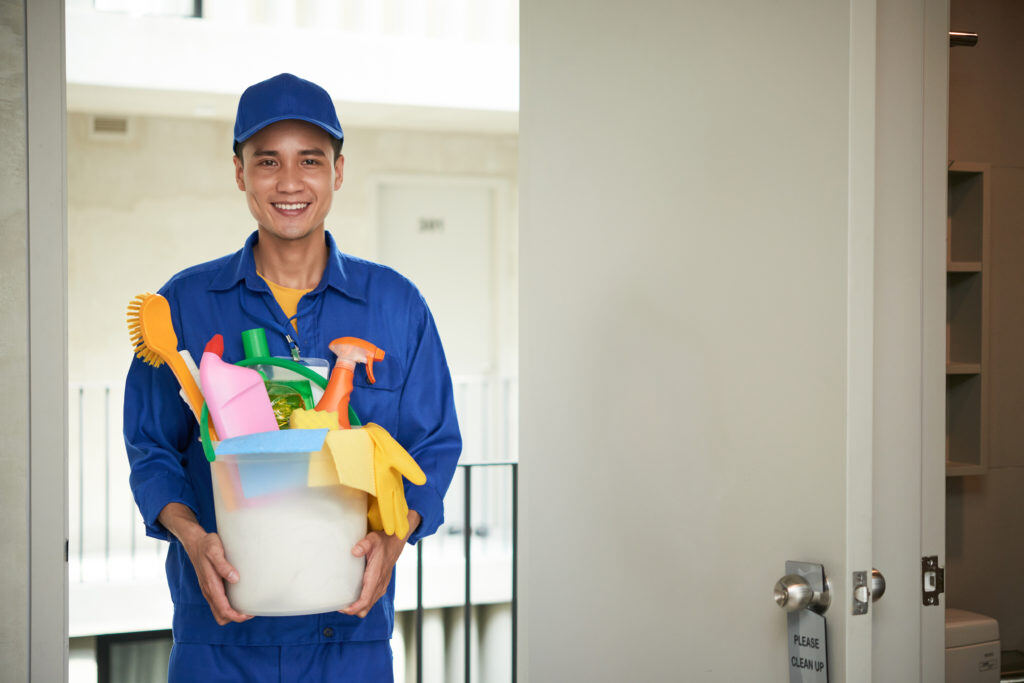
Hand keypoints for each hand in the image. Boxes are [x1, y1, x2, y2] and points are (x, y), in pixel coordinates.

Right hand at [158, 502, 251, 625]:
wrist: (195, 542)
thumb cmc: (207, 545)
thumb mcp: (215, 551)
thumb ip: (223, 565)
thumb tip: (235, 578)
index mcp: (211, 585)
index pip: (223, 610)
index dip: (236, 616)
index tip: (249, 614)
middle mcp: (209, 591)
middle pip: (221, 616)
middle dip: (235, 618)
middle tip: (251, 611)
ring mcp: (208, 590)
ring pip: (219, 611)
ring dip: (232, 613)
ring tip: (247, 606)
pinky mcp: (210, 586)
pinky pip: (218, 603)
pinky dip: (228, 606)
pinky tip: (239, 598)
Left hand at [341, 510, 419, 617]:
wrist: (395, 542)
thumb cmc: (383, 541)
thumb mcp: (373, 539)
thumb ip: (364, 545)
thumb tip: (354, 551)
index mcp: (376, 577)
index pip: (365, 600)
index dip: (352, 608)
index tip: (341, 608)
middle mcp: (379, 584)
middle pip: (365, 608)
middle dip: (352, 610)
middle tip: (340, 605)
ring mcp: (381, 586)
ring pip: (368, 605)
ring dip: (357, 607)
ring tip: (344, 601)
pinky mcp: (381, 585)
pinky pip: (371, 600)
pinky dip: (362, 602)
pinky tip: (353, 594)